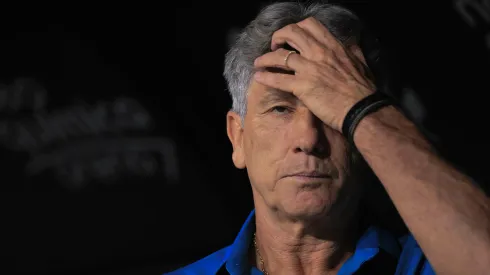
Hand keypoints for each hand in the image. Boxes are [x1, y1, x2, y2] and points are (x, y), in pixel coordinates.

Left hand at [253, 17, 375, 131]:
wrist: (361, 109)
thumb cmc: (363, 90)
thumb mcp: (361, 63)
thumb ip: (353, 51)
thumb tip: (351, 45)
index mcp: (332, 46)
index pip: (309, 25)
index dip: (295, 29)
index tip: (291, 38)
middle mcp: (318, 53)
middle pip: (291, 33)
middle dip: (278, 37)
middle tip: (274, 46)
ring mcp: (309, 69)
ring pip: (279, 56)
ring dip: (265, 58)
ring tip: (259, 63)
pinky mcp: (302, 87)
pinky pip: (278, 79)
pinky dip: (266, 77)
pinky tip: (259, 77)